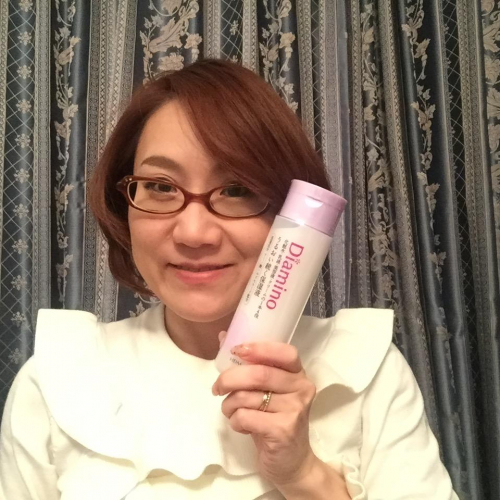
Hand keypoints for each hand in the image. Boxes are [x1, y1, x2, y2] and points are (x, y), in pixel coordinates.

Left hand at [211, 341, 318, 487]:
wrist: (293, 462)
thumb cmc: (275, 420)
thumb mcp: (267, 391)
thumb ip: (250, 365)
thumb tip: (223, 337)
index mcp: (298, 374)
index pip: (285, 352)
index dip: (259, 348)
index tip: (236, 351)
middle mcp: (301, 388)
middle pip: (259, 374)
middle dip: (230, 378)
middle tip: (217, 387)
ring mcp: (294, 410)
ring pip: (247, 396)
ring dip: (229, 404)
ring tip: (231, 411)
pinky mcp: (283, 430)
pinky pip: (245, 417)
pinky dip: (235, 420)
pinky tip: (242, 425)